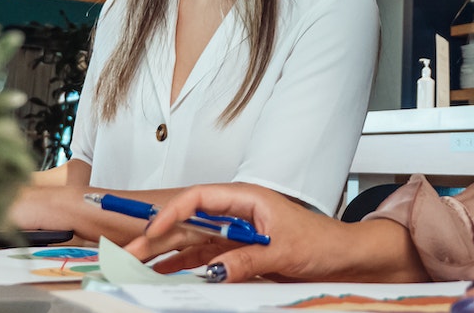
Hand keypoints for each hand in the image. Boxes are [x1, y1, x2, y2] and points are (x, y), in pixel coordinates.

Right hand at [123, 182, 427, 282]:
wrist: (343, 256)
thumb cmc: (321, 241)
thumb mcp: (284, 251)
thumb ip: (246, 259)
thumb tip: (214, 270)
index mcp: (248, 199)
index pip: (200, 198)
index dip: (173, 212)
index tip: (154, 230)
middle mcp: (238, 213)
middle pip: (190, 221)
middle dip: (159, 237)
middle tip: (131, 255)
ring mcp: (236, 233)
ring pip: (192, 242)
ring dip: (166, 255)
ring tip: (138, 268)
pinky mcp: (239, 252)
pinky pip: (205, 258)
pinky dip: (185, 267)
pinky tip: (165, 276)